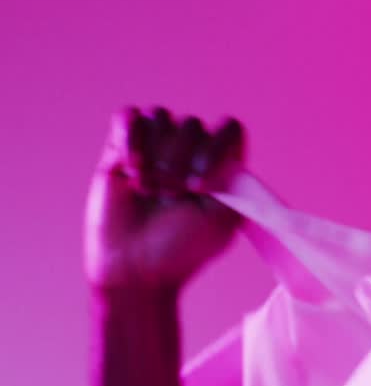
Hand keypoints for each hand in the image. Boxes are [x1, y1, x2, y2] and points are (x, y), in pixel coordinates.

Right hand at [85, 107, 244, 292]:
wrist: (135, 268)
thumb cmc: (182, 249)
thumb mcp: (222, 220)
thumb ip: (235, 183)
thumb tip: (234, 154)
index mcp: (218, 166)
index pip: (228, 128)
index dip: (218, 147)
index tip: (202, 185)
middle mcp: (188, 152)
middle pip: (192, 125)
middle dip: (182, 161)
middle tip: (171, 197)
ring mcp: (153, 148)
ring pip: (160, 116)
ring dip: (157, 155)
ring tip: (148, 190)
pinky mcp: (119, 150)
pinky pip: (128, 116)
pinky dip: (131, 138)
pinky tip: (131, 168)